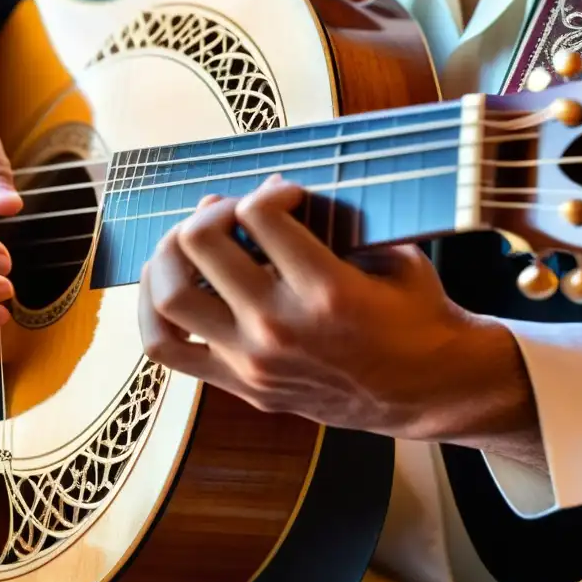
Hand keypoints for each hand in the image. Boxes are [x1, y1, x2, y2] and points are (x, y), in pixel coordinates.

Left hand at [138, 175, 534, 441]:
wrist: (427, 392)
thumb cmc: (417, 318)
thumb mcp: (391, 256)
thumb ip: (334, 224)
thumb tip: (271, 195)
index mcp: (326, 291)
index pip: (259, 213)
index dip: (269, 190)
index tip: (287, 197)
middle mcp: (279, 328)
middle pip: (199, 243)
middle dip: (211, 211)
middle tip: (232, 213)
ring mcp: (253, 362)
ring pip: (169, 295)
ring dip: (171, 253)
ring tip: (190, 242)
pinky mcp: (241, 385)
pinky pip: (167, 346)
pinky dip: (153, 309)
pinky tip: (169, 283)